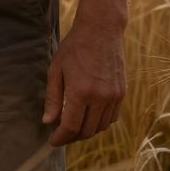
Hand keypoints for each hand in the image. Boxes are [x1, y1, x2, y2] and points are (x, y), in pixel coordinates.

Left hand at [42, 13, 125, 145]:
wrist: (101, 30)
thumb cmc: (75, 47)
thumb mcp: (56, 70)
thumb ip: (53, 98)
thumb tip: (48, 121)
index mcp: (80, 92)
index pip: (71, 127)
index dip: (60, 138)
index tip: (53, 141)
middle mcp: (100, 97)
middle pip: (86, 131)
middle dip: (72, 137)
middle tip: (61, 135)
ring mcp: (113, 96)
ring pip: (100, 127)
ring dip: (86, 131)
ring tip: (74, 126)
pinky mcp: (121, 93)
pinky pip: (111, 118)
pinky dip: (100, 123)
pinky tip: (89, 117)